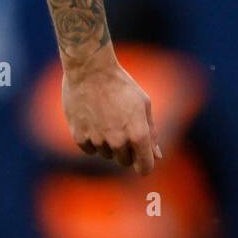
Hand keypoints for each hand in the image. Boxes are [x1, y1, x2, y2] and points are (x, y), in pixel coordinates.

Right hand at [62, 58, 161, 174]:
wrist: (90, 70)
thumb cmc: (121, 84)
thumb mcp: (143, 104)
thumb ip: (151, 132)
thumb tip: (157, 156)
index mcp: (138, 134)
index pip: (144, 167)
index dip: (145, 165)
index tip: (142, 160)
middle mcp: (118, 141)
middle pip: (124, 162)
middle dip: (126, 151)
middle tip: (122, 127)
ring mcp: (98, 140)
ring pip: (106, 154)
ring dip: (108, 143)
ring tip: (106, 118)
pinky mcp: (80, 137)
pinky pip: (90, 149)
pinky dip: (92, 140)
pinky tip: (93, 119)